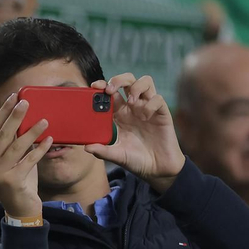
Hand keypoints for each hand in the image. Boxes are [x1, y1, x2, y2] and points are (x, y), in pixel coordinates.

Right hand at [0, 91, 51, 220]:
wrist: (21, 211)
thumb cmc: (19, 182)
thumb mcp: (13, 161)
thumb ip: (14, 143)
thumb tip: (25, 118)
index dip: (3, 111)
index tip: (13, 96)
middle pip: (3, 134)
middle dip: (15, 116)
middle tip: (26, 102)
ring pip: (16, 147)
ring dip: (32, 131)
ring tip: (45, 120)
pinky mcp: (11, 182)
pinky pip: (29, 161)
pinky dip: (40, 149)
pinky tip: (49, 139)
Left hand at [85, 74, 184, 192]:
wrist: (158, 170)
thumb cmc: (137, 160)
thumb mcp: (117, 156)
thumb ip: (102, 151)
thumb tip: (86, 147)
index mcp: (120, 114)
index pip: (111, 92)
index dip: (103, 85)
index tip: (94, 86)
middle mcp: (134, 107)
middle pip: (128, 80)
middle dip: (118, 79)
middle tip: (111, 90)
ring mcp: (148, 108)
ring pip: (145, 82)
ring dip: (136, 86)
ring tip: (131, 101)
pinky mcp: (162, 113)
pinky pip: (158, 98)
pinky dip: (150, 104)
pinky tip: (145, 117)